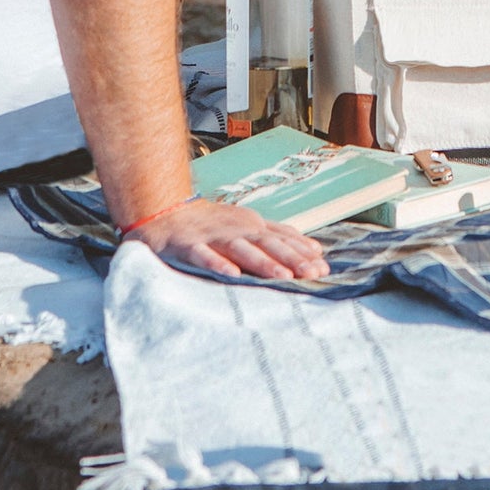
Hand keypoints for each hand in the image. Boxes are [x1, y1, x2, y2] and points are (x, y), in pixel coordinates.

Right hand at [131, 195, 329, 281]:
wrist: (165, 213)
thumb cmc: (211, 225)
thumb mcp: (249, 227)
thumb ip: (280, 237)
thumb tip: (316, 249)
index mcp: (252, 226)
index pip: (282, 239)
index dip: (302, 253)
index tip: (324, 267)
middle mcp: (236, 229)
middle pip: (268, 244)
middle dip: (291, 258)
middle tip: (312, 273)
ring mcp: (213, 236)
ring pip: (241, 249)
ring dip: (263, 262)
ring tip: (283, 276)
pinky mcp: (189, 245)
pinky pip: (204, 255)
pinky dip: (217, 263)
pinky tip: (231, 274)